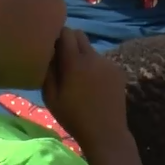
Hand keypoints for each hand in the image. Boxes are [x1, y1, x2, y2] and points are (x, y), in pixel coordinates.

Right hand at [42, 27, 129, 149]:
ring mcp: (108, 63)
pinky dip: (95, 65)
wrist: (106, 132)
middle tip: (63, 59)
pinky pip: (102, 60)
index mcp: (75, 62)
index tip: (52, 47)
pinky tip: (93, 84)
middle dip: (69, 41)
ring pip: (91, 48)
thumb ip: (47, 71)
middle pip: (80, 35)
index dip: (57, 36)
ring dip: (83, 55)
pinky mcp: (118, 70)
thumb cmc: (73, 117)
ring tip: (79, 76)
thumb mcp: (51, 97)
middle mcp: (94, 57)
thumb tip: (46, 52)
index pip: (66, 32)